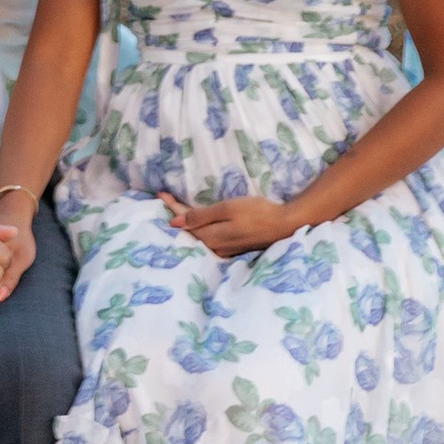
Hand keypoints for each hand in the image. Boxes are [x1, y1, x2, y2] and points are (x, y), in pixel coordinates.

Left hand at [162, 192, 294, 258]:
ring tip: (176, 209)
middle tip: (164, 198)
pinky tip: (197, 223)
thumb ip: (202, 216)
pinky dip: (199, 228)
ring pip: (198, 235)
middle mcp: (214, 246)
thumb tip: (175, 223)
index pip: (184, 223)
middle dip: (176, 215)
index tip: (160, 194)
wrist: (283, 225)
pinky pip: (209, 238)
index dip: (172, 208)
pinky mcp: (232, 247)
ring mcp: (223, 249)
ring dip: (187, 222)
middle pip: (189, 230)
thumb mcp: (228, 209)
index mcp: (210, 236)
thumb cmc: (256, 213)